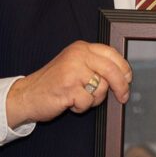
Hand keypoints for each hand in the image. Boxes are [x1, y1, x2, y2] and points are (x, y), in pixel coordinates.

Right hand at [5, 41, 131, 126]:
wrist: (27, 95)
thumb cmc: (53, 83)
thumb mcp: (74, 66)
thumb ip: (95, 65)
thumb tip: (124, 75)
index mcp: (81, 48)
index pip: (112, 54)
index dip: (124, 69)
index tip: (128, 80)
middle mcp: (77, 56)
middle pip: (112, 71)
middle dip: (121, 87)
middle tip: (123, 97)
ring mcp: (72, 71)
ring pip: (101, 88)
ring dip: (94, 99)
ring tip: (78, 97)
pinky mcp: (68, 88)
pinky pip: (88, 102)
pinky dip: (81, 107)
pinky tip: (69, 102)